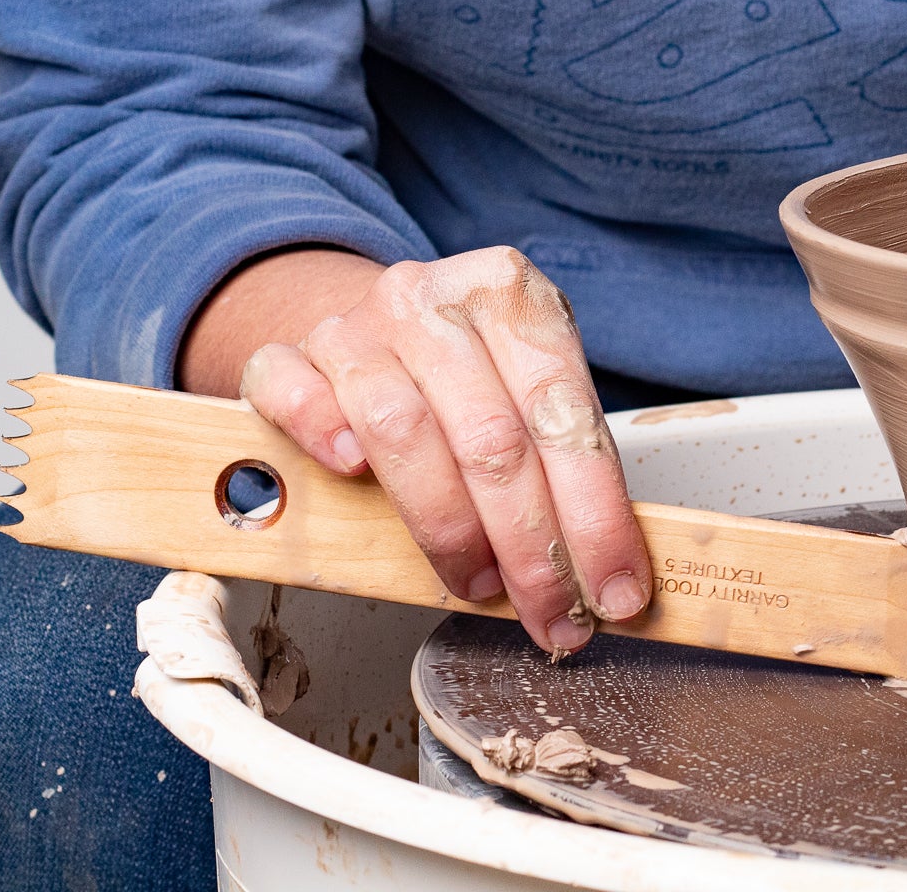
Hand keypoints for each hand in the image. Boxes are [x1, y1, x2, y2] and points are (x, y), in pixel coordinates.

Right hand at [238, 247, 650, 656]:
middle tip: (553, 614)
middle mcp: (432, 299)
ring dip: (447, 528)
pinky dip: (322, 433)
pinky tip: (351, 472)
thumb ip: (563, 458)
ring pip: (401, 430)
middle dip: (530, 546)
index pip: (563, 412)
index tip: (616, 590)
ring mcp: (356, 324)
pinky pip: (294, 392)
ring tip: (478, 582)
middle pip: (490, 436)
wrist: (376, 327)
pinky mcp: (290, 353)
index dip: (595, 512)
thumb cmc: (468, 374)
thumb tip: (612, 572)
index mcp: (509, 292)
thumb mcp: (529, 387)